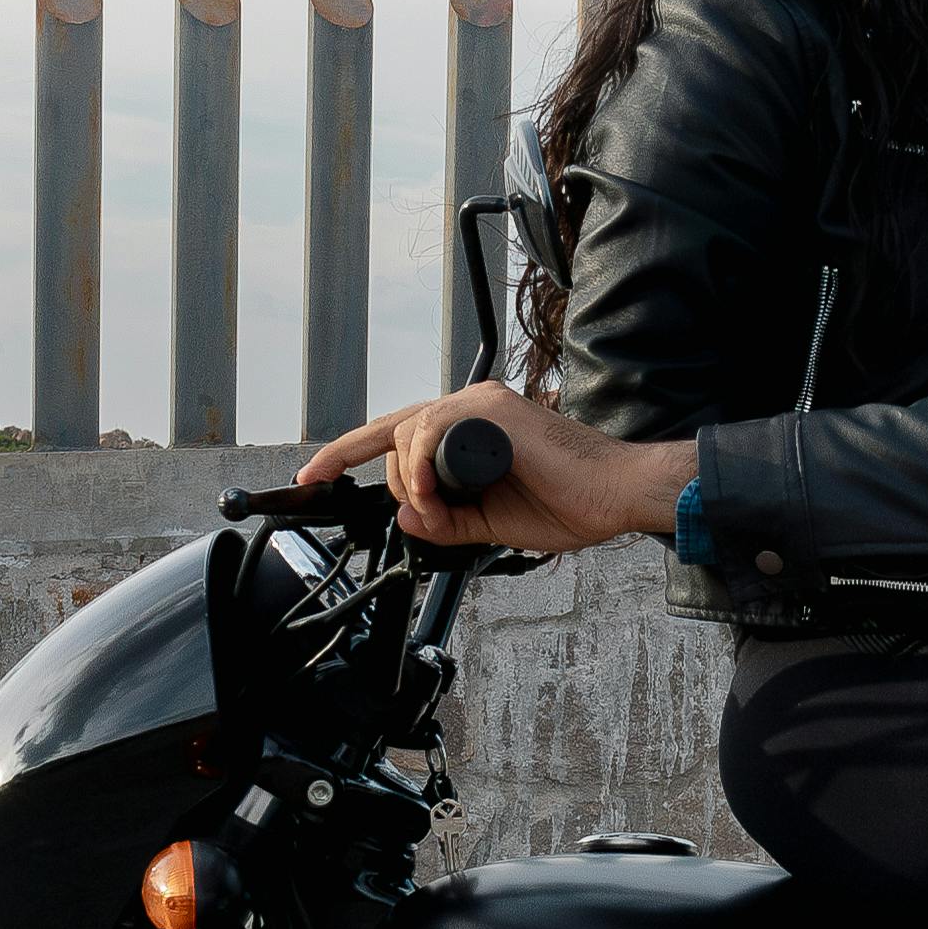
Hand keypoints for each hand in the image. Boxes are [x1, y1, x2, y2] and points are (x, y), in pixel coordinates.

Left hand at [297, 384, 694, 552]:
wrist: (614, 497)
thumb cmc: (570, 505)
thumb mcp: (489, 523)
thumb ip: (445, 519)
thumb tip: (405, 515)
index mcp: (471, 432)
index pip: (397, 435)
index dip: (348, 454)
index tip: (313, 479)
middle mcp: (472, 409)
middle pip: (392, 432)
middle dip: (384, 478)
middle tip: (425, 515)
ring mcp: (481, 404)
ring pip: (405, 430)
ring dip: (409, 481)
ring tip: (439, 511)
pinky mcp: (491, 409)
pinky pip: (428, 428)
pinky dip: (420, 465)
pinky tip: (435, 492)